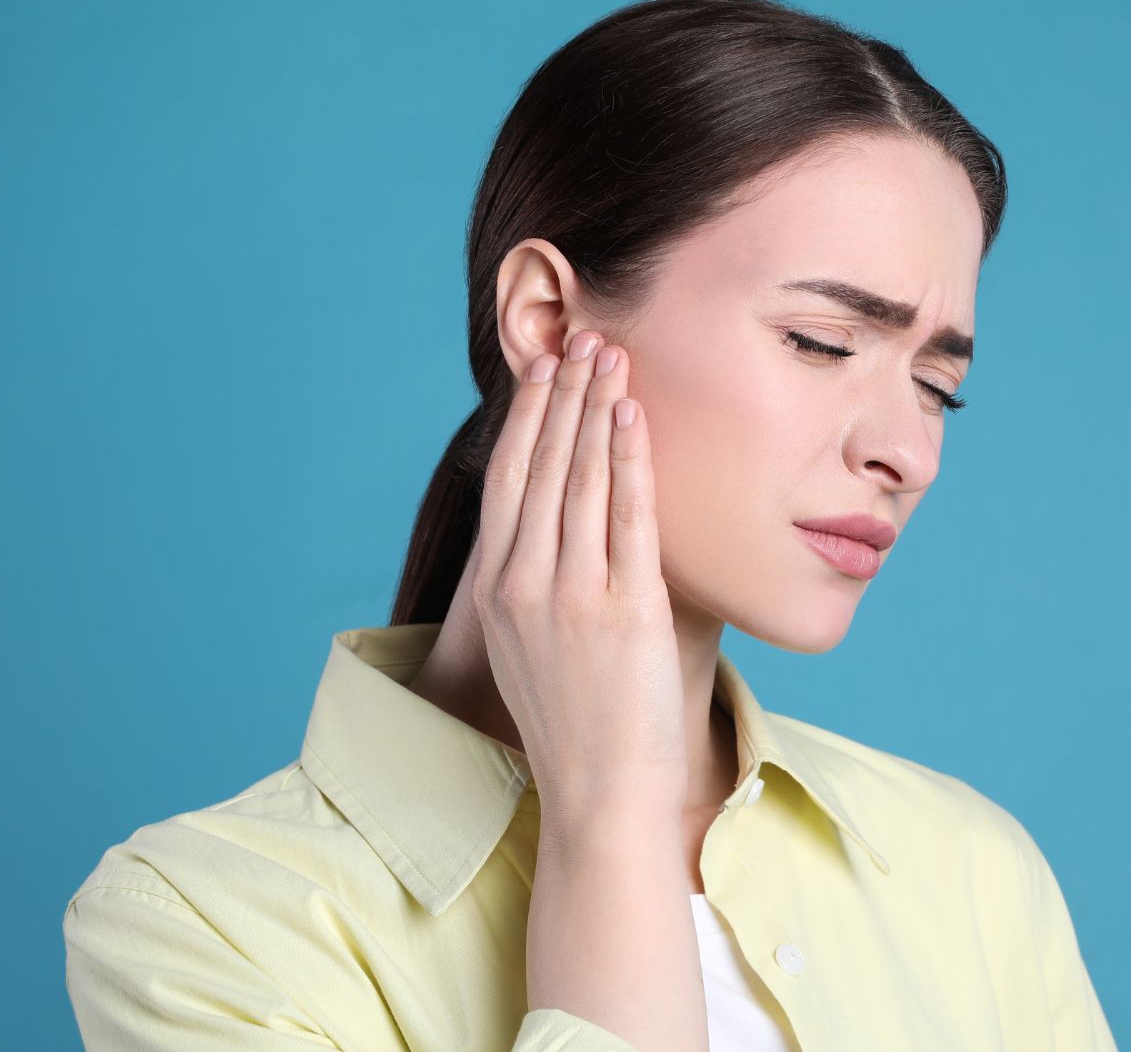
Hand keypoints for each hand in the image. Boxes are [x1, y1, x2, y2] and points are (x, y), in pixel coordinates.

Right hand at [466, 330, 685, 820]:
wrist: (599, 795)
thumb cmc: (578, 720)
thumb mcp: (533, 643)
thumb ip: (541, 579)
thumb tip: (567, 515)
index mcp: (498, 590)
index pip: (509, 480)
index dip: (525, 416)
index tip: (541, 367)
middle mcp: (524, 585)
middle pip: (541, 465)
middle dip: (561, 394)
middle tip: (581, 336)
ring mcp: (572, 597)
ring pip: (580, 479)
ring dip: (595, 408)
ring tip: (611, 355)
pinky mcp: (624, 612)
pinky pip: (627, 517)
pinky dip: (628, 459)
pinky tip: (632, 415)